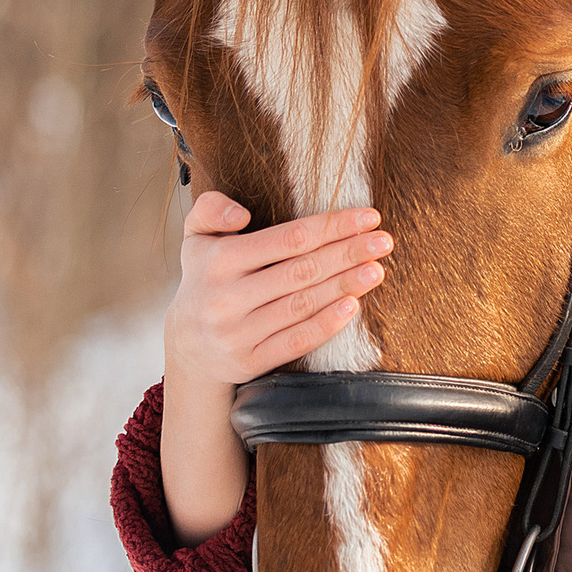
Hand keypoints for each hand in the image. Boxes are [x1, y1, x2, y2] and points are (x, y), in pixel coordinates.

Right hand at [156, 193, 391, 541]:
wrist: (187, 345)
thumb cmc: (205, 279)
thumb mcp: (195, 238)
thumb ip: (210, 210)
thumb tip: (239, 213)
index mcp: (218, 261)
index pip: (289, 238)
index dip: (333, 225)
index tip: (369, 217)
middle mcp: (226, 297)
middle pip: (302, 270)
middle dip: (348, 253)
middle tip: (383, 241)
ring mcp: (237, 333)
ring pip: (303, 305)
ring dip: (345, 286)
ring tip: (376, 269)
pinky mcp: (249, 362)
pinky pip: (296, 341)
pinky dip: (327, 323)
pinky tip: (353, 306)